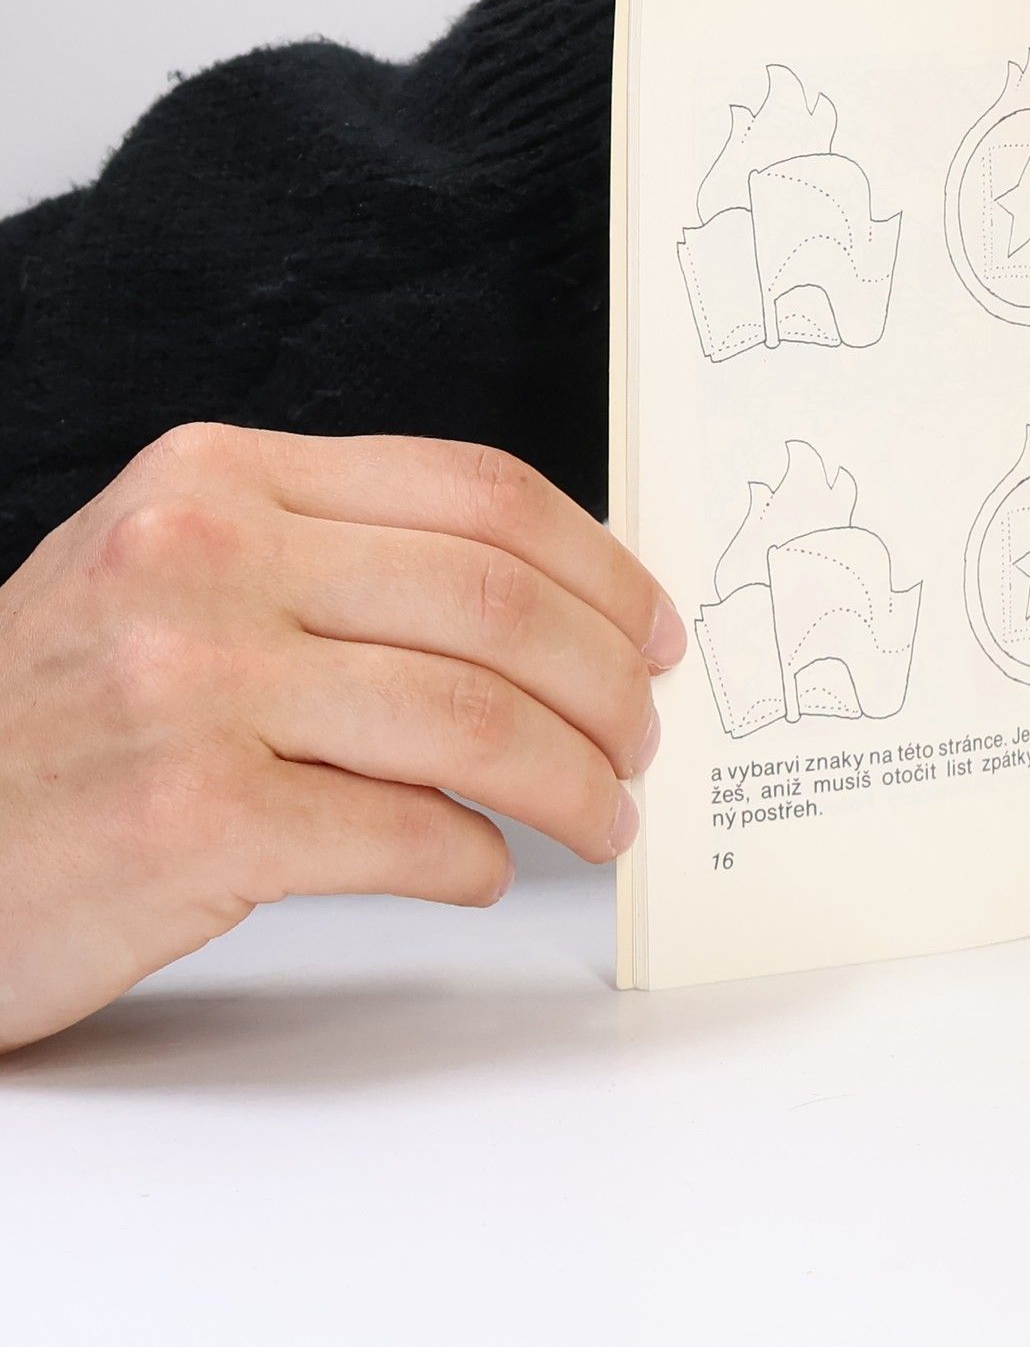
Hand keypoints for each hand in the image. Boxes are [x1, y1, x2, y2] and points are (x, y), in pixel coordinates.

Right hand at [0, 424, 683, 1052]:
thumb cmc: (54, 714)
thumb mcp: (175, 577)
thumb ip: (341, 566)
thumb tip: (554, 618)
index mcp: (220, 479)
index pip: (478, 493)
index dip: (602, 565)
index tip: (653, 628)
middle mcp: (203, 559)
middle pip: (497, 601)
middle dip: (610, 682)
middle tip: (645, 740)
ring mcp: (192, 686)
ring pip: (473, 718)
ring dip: (574, 781)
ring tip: (604, 818)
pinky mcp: (191, 821)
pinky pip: (404, 833)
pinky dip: (474, 858)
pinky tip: (481, 868)